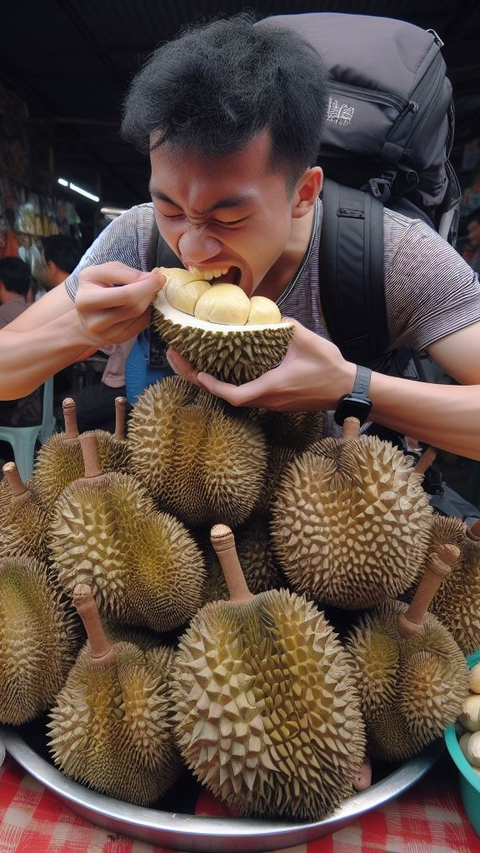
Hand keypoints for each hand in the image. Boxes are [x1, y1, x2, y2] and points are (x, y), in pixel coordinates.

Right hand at [75, 262, 163, 345]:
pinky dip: (146, 312)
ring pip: (139, 316)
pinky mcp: (116, 340)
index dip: (147, 283)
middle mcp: (94, 321)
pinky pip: (141, 325)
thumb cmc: (95, 289)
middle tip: (158, 282)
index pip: (126, 293)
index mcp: (87, 300)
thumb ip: (126, 272)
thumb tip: (154, 277)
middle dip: (150, 292)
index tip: (158, 276)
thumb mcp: (101, 273)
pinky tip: (141, 305)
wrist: (85, 317)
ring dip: (149, 301)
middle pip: (134, 307)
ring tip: (147, 291)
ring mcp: (106, 334)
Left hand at [166, 318, 355, 410]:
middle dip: (198, 379)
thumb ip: (286, 326)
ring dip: (208, 380)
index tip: (198, 373)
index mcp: (272, 387)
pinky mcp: (274, 400)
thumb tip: (267, 312)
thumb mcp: (308, 342)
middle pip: (226, 397)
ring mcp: (270, 402)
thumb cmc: (329, 368)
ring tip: (189, 361)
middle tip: (177, 359)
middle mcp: (267, 399)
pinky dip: (224, 382)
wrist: (346, 389)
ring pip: (233, 396)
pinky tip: (215, 368)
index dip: (214, 387)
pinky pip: (243, 393)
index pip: (236, 395)